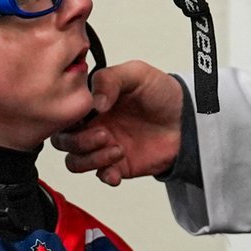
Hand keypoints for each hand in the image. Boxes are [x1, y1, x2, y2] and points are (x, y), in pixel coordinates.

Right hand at [53, 61, 185, 184]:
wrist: (187, 118)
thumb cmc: (162, 93)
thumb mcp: (136, 74)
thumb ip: (110, 80)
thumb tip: (95, 102)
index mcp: (92, 103)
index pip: (63, 115)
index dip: (68, 118)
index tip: (88, 115)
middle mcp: (93, 125)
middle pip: (63, 142)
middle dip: (79, 142)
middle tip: (105, 134)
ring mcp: (104, 147)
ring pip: (75, 162)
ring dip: (91, 159)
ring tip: (117, 149)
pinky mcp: (118, 165)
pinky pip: (101, 176)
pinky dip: (105, 175)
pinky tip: (118, 168)